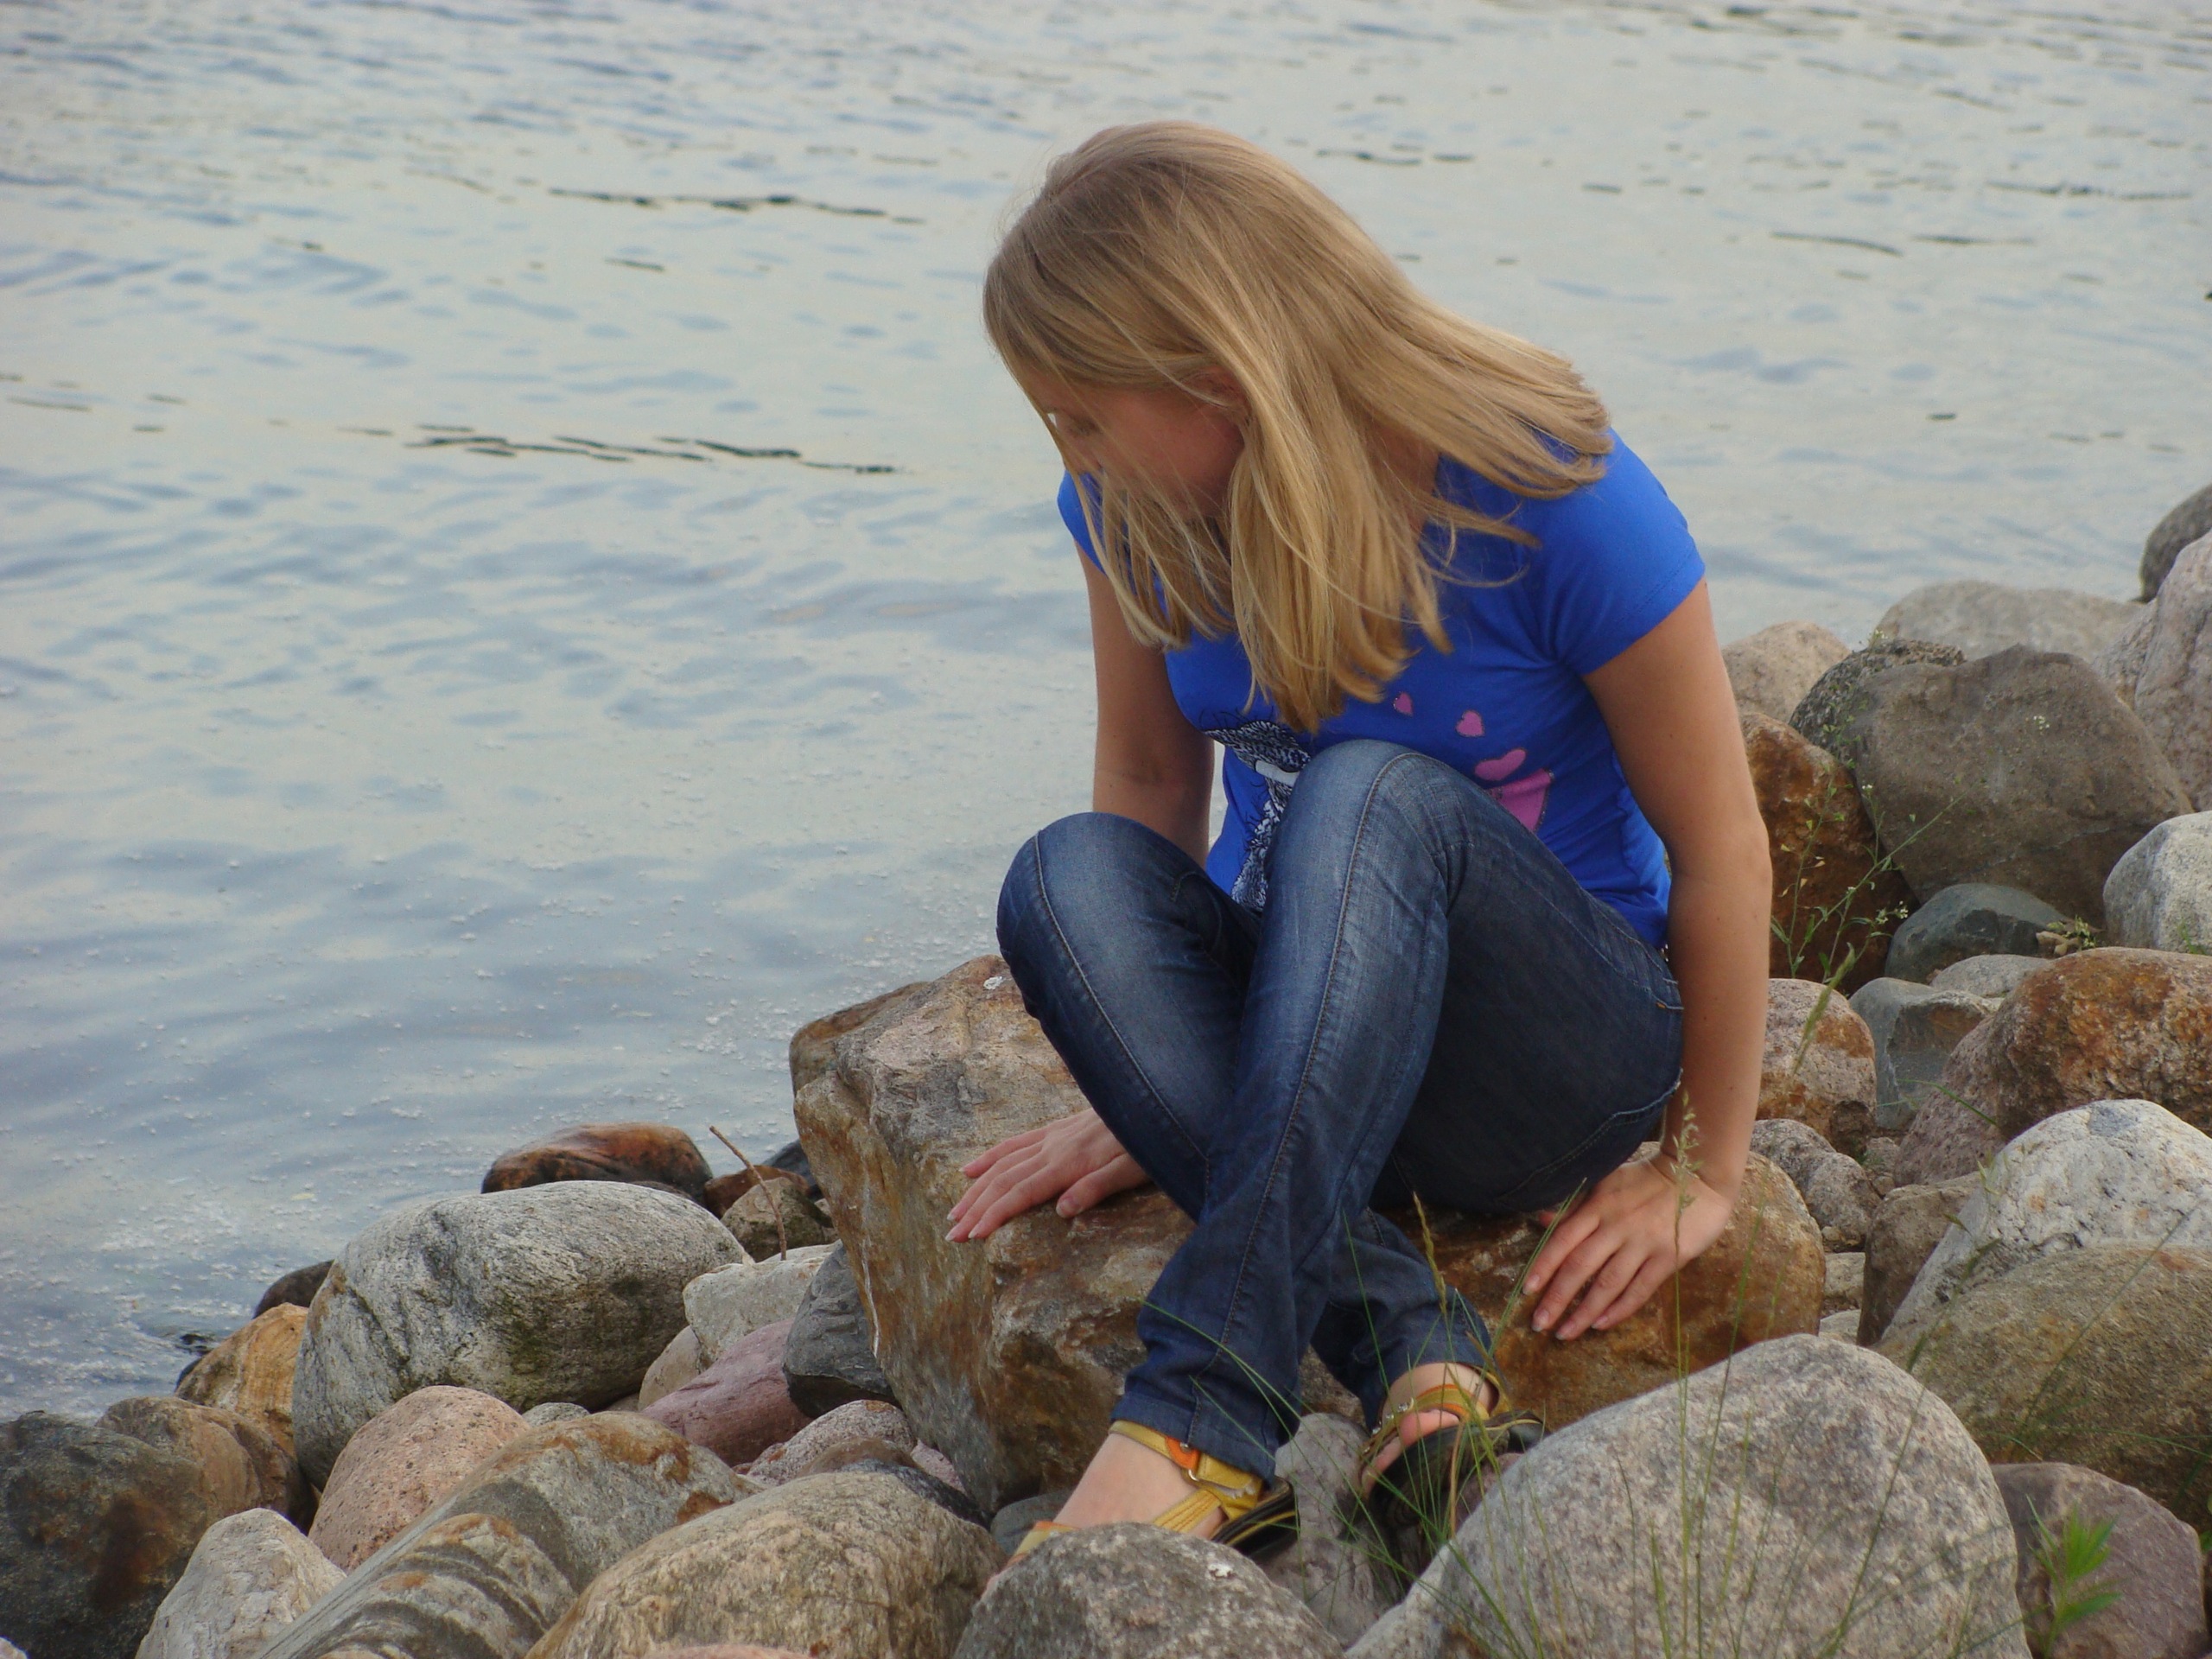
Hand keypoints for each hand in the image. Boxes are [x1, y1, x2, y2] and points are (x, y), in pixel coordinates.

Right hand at [945, 1108, 1147, 1241]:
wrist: (1151, 1099)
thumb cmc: (1148, 1142)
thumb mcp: (1132, 1170)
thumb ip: (1097, 1187)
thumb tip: (1062, 1210)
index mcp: (1069, 1163)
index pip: (1022, 1193)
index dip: (994, 1214)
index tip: (972, 1235)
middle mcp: (1053, 1149)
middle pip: (1004, 1180)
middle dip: (976, 1208)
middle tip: (952, 1234)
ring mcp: (1052, 1138)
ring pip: (1003, 1163)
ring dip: (976, 1187)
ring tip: (954, 1211)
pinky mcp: (1056, 1130)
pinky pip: (1015, 1143)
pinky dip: (989, 1157)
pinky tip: (971, 1168)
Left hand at [1520, 1157, 1734, 1339]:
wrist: (1698, 1176)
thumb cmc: (1647, 1180)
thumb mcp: (1607, 1183)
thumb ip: (1576, 1206)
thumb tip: (1542, 1220)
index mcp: (1598, 1206)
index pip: (1563, 1240)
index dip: (1543, 1266)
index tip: (1526, 1290)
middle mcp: (1617, 1226)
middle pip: (1580, 1266)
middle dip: (1557, 1298)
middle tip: (1539, 1323)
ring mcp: (1643, 1243)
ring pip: (1607, 1284)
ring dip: (1583, 1312)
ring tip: (1565, 1333)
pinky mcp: (1669, 1258)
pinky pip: (1640, 1289)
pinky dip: (1619, 1309)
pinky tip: (1601, 1324)